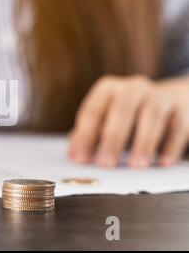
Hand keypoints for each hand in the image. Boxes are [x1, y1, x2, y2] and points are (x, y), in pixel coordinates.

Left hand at [68, 75, 188, 167]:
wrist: (170, 99)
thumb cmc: (127, 115)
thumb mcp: (105, 119)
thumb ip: (88, 135)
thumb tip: (73, 155)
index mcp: (108, 89)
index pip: (94, 110)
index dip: (85, 135)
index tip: (80, 158)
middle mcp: (133, 87)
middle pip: (122, 110)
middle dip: (112, 138)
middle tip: (105, 163)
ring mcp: (159, 96)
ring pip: (152, 116)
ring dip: (143, 142)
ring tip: (135, 165)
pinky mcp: (181, 109)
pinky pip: (177, 127)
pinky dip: (170, 146)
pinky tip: (162, 162)